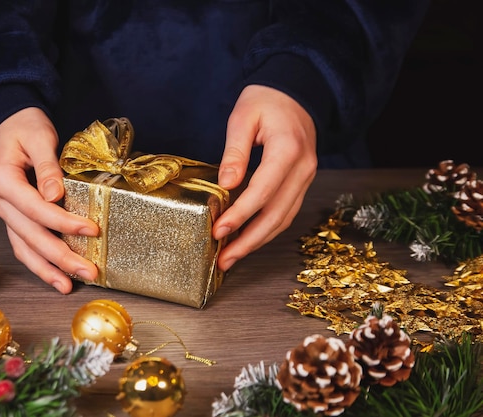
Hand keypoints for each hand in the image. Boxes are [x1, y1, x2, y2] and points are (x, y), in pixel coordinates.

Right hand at [0, 107, 98, 292]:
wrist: (5, 123)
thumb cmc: (24, 127)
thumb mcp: (38, 136)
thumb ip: (47, 166)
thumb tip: (56, 196)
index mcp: (1, 180)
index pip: (35, 208)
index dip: (63, 222)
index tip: (92, 230)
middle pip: (30, 235)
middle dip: (61, 256)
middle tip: (89, 271)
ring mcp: (3, 212)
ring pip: (23, 247)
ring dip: (48, 269)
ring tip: (71, 286)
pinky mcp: (12, 218)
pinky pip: (24, 245)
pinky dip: (40, 263)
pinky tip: (58, 278)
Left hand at [213, 85, 316, 269]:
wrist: (296, 91)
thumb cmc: (266, 100)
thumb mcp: (243, 117)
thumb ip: (234, 152)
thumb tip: (226, 184)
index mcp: (288, 149)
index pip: (263, 191)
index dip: (240, 215)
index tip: (218, 231)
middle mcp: (304, 168)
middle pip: (277, 214)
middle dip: (249, 241)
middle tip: (224, 259)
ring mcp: (307, 177)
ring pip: (284, 219)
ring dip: (258, 241)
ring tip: (231, 257)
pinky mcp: (302, 182)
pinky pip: (286, 211)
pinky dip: (267, 229)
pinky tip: (247, 239)